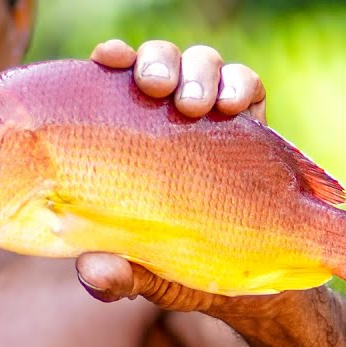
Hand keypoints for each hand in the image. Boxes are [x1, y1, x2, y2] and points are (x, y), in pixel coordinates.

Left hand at [80, 39, 267, 311]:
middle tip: (155, 87)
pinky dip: (242, 86)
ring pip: (203, 63)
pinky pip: (249, 86)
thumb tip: (91, 271)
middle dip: (157, 62)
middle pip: (159, 60)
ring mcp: (211, 113)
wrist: (246, 287)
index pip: (111, 80)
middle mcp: (165, 113)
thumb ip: (117, 276)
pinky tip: (237, 107)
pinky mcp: (254, 124)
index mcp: (124, 134)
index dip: (111, 59)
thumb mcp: (144, 276)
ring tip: (197, 105)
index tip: (107, 59)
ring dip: (200, 72)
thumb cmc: (175, 269)